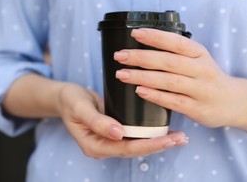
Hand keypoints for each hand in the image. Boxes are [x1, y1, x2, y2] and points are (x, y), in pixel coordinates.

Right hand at [56, 83, 187, 158]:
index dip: (148, 145)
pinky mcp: (115, 132)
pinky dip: (150, 133)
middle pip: (135, 150)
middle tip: (181, 138)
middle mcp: (104, 147)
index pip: (126, 149)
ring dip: (158, 141)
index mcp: (94, 146)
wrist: (65, 97)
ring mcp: (110, 141)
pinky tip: (164, 128)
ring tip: (179, 136)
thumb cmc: (70, 100)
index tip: (167, 139)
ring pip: (137, 145)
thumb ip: (96, 121)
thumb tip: (118, 134)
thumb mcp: (80, 108)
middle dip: (159, 145)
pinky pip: (134, 136)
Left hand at [114, 28, 238, 127]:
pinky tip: (139, 91)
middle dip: (141, 57)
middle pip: (168, 61)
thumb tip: (139, 45)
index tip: (135, 33)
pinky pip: (173, 101)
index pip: (176, 42)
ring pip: (169, 81)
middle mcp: (201, 69)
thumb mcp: (196, 59)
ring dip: (143, 76)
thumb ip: (174, 53)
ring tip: (122, 74)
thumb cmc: (204, 76)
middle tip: (119, 56)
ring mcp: (201, 89)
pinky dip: (155, 96)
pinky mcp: (197, 108)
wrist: (232, 102)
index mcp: (199, 53)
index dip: (155, 37)